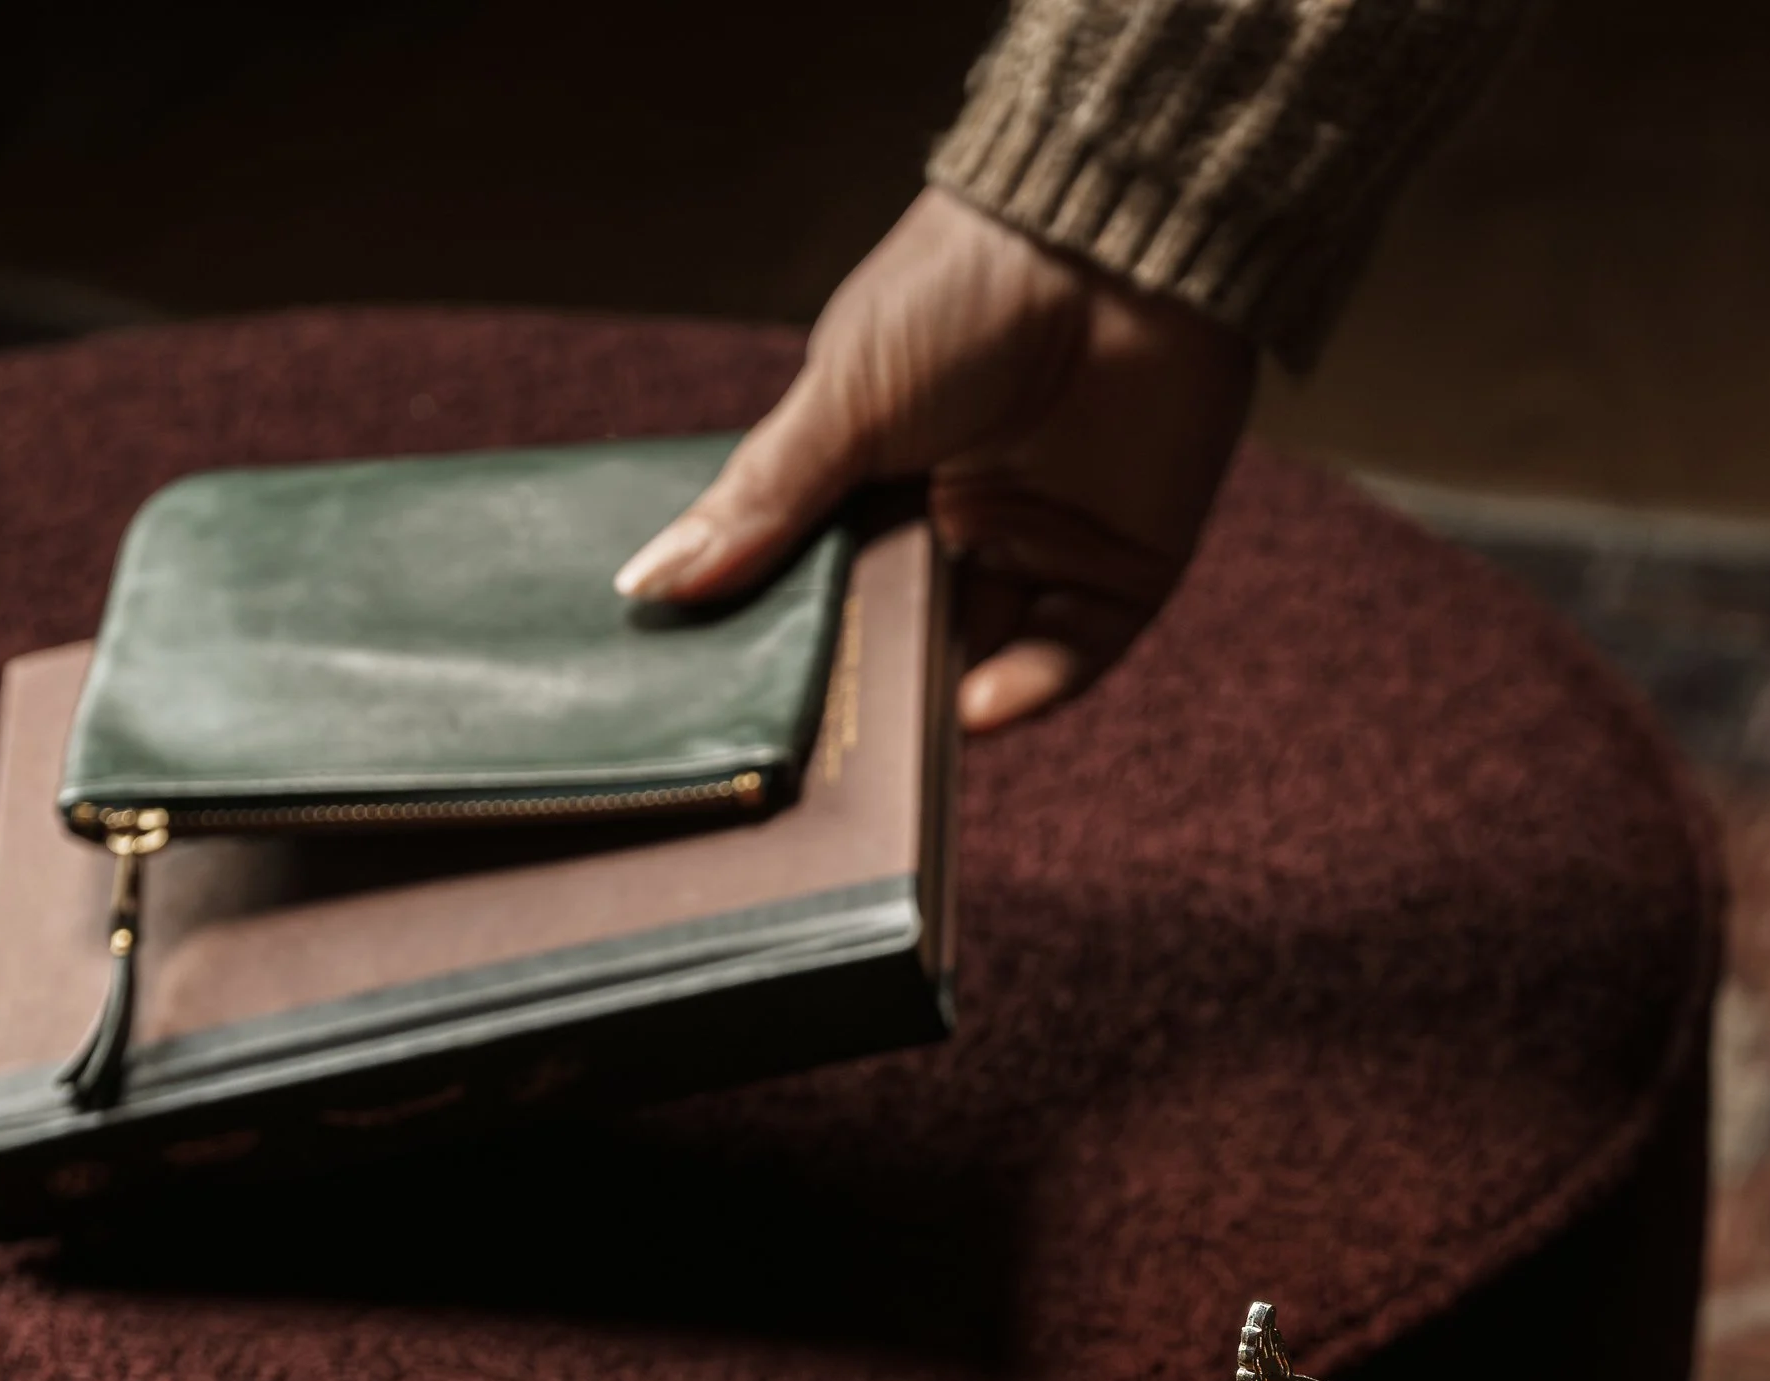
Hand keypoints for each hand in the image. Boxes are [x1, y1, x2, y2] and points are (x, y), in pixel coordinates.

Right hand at [614, 189, 1256, 732]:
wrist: (1106, 234)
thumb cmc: (962, 287)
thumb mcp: (839, 402)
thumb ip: (758, 503)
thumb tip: (647, 583)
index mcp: (883, 477)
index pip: (828, 589)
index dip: (790, 648)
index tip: (734, 707)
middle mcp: (961, 522)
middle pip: (903, 640)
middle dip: (863, 696)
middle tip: (808, 756)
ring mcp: (1043, 548)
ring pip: (982, 661)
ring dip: (937, 708)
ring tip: (885, 749)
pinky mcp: (1122, 570)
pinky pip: (1069, 659)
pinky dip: (1024, 692)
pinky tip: (973, 710)